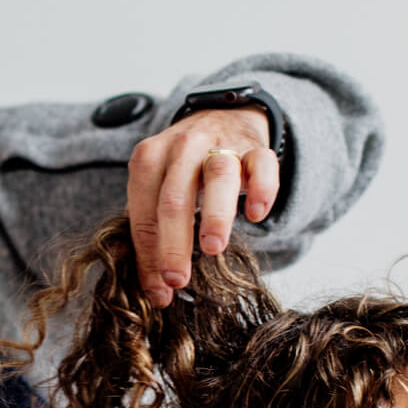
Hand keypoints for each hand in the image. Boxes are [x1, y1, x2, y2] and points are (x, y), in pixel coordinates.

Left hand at [125, 107, 280, 305]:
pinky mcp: (256, 148)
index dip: (149, 255)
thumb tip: (153, 287)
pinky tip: (257, 214)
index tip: (158, 290)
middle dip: (173, 243)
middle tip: (177, 280)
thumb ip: (151, 226)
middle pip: (174, 197)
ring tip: (213, 249)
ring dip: (215, 214)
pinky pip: (263, 164)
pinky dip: (262, 188)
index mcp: (148, 158)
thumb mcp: (158, 185)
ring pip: (218, 175)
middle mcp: (183, 146)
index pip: (144, 212)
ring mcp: (221, 144)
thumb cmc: (184, 165)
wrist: (220, 116)